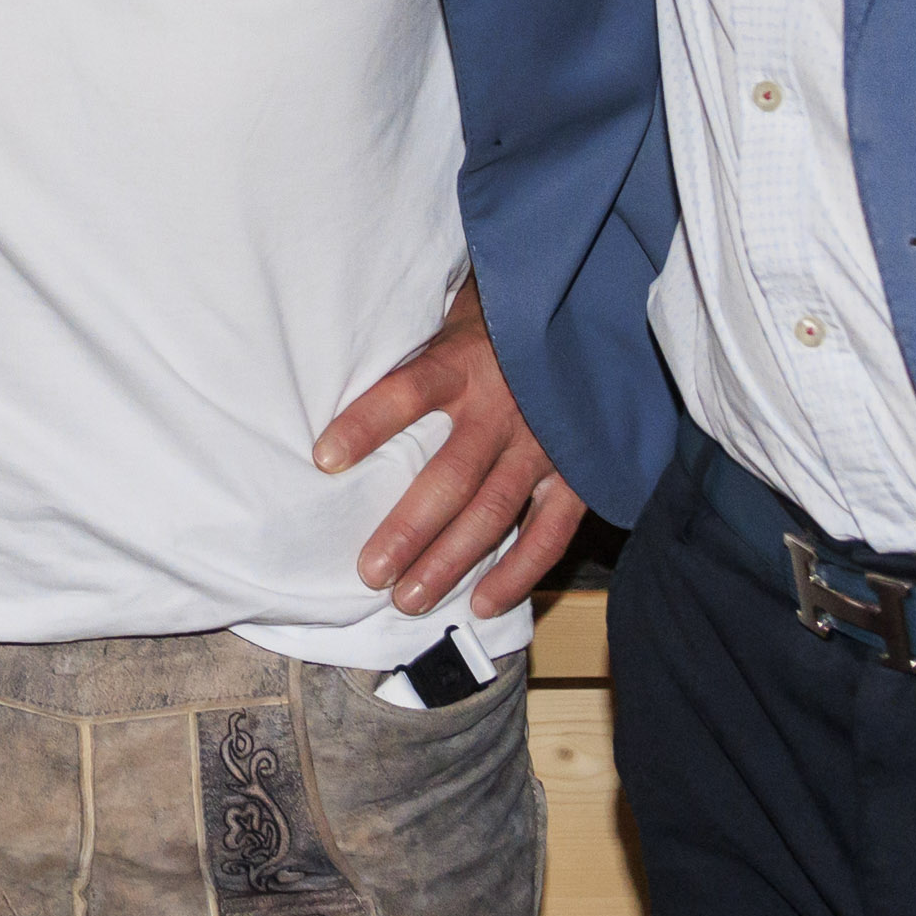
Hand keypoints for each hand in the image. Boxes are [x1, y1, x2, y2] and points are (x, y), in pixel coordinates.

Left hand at [319, 277, 583, 618]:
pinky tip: (481, 602)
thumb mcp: (454, 314)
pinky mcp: (577, 473)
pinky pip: (550, 532)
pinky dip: (519, 571)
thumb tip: (341, 358)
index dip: (366, 425)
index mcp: (465, 363)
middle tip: (370, 572)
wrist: (592, 315)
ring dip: (450, 561)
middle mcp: (504, 408)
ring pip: (493, 513)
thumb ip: (413, 345)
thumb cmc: (499, 323)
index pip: (407, 392)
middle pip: (449, 477)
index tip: (324, 459)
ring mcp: (543, 445)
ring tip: (408, 598)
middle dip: (409, 530)